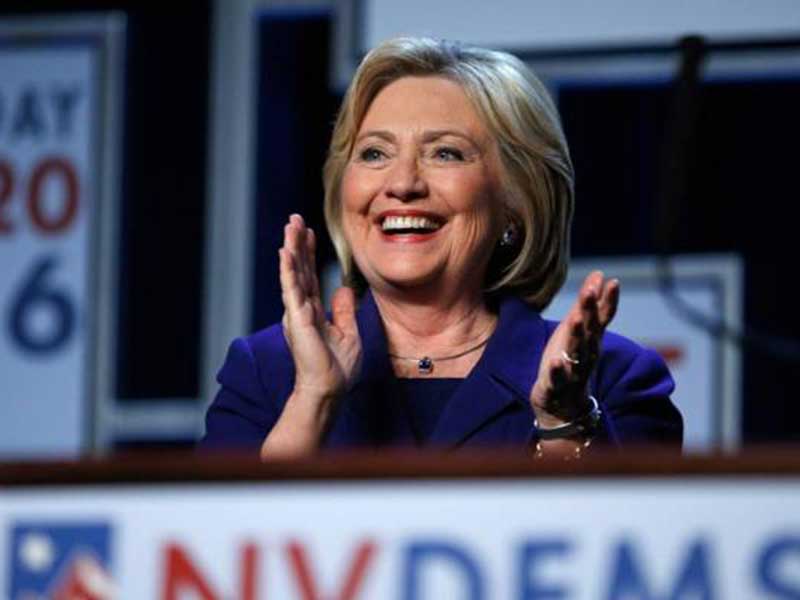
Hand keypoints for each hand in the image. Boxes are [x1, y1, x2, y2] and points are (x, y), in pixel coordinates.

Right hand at [279, 214, 361, 401]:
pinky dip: (289, 270)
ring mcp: (297, 313)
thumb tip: (343, 289)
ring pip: (293, 274)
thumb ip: (343, 310)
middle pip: (299, 269)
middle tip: (294, 218)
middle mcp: (301, 309)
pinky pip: (292, 290)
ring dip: (291, 249)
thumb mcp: (348, 333)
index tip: (309, 232)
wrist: (329, 389)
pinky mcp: (297, 319)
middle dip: (297, 243)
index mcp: (312, 311)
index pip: (310, 275)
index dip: (309, 253)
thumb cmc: (337, 368)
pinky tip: (285, 252)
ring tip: (290, 226)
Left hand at [529, 271, 618, 428]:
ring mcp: (573, 371)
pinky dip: (557, 371)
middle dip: (590, 311)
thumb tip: (599, 274)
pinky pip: (558, 379)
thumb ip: (587, 304)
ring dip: (577, 336)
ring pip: (577, 352)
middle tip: (590, 291)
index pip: (602, 317)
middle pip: (589, 330)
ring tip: (575, 318)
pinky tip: (554, 361)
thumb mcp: (576, 329)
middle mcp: (586, 354)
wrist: (562, 406)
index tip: (613, 282)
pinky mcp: (556, 386)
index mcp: (591, 339)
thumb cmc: (569, 360)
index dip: (608, 300)